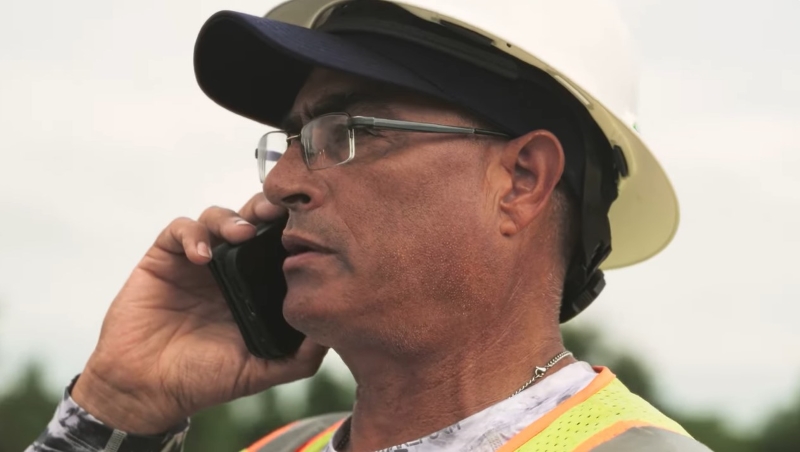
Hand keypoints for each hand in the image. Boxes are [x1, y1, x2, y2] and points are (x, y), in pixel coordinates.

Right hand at [71, 194, 327, 433]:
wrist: (148, 389)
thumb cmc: (206, 380)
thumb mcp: (262, 370)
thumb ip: (300, 358)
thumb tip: (334, 334)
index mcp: (256, 285)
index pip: (279, 245)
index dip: (293, 230)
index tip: (310, 225)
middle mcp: (230, 267)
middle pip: (252, 220)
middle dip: (267, 209)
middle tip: (278, 211)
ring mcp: (197, 260)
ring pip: (218, 217)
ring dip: (232, 218)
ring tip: (242, 234)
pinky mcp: (164, 258)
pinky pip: (179, 230)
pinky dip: (192, 235)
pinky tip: (202, 256)